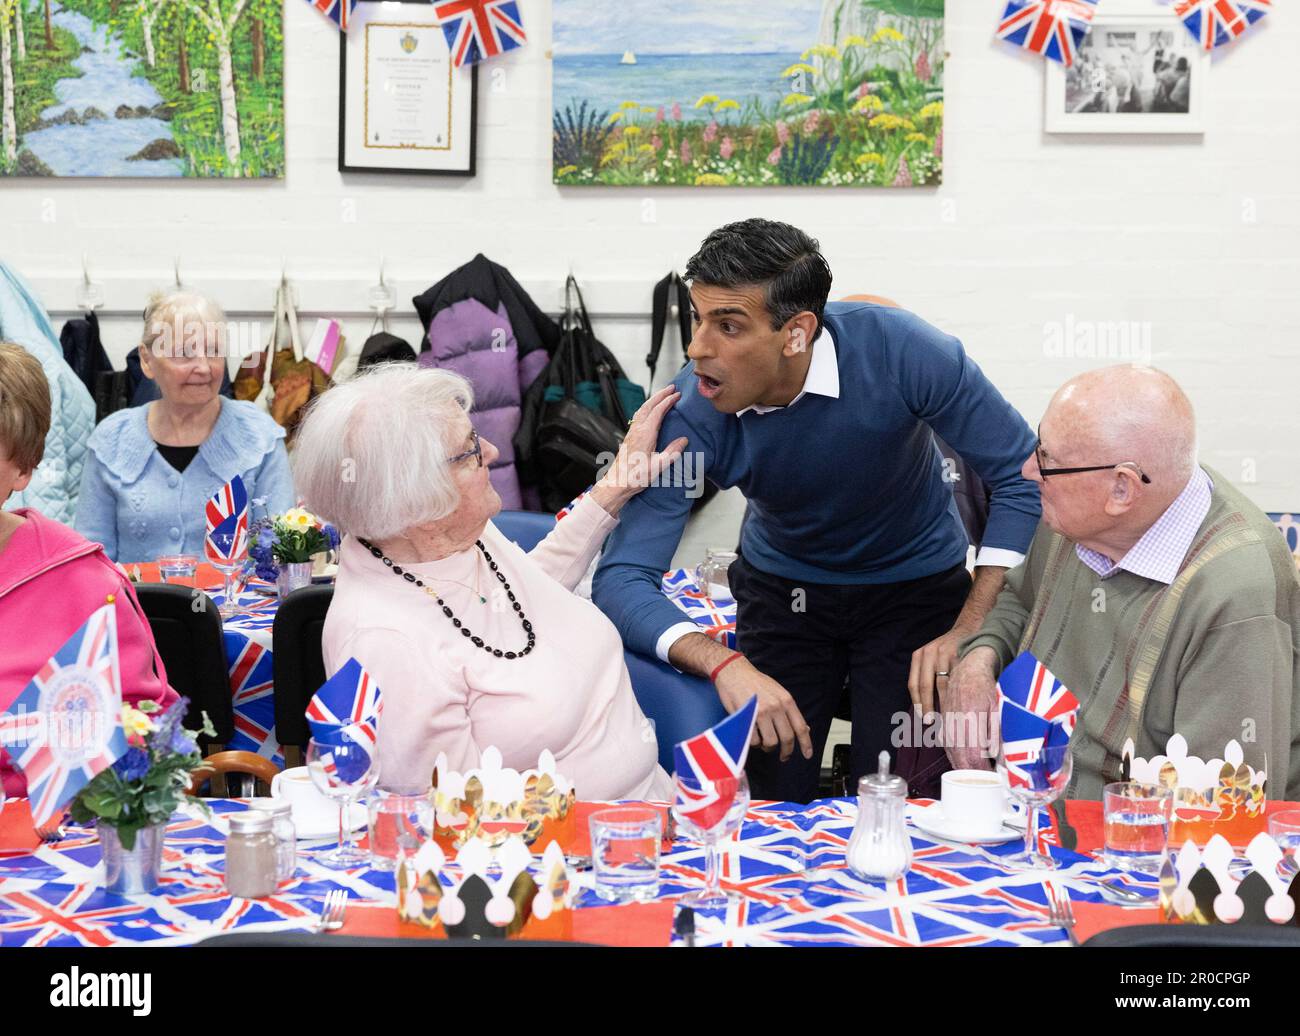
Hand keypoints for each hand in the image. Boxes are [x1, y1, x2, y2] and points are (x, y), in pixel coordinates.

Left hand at [597, 385, 687, 498]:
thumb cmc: (636, 477)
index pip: (658, 412)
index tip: (677, 395)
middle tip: (672, 387)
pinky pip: (638, 416)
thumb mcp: (658, 466)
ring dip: (653, 400)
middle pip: (648, 406)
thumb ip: (672, 452)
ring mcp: (632, 433)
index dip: (668, 401)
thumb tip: (683, 440)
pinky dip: (646, 408)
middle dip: (660, 394)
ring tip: (662, 394)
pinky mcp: (629, 437)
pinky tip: (649, 410)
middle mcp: (637, 430)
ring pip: (642, 410)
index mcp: (645, 434)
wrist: (617, 483)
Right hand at [714, 657, 813, 762]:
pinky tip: (753, 737)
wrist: (734, 671)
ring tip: (764, 743)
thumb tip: (804, 728)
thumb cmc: (755, 683)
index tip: (807, 754)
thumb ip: (789, 711)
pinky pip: (754, 740)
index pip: (800, 727)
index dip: (806, 744)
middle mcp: (776, 707)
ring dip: (768, 747)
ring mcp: (761, 712)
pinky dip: (754, 743)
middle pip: (787, 738)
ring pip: (771, 742)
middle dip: (786, 751)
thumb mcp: (778, 692)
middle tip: (783, 756)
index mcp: (787, 700)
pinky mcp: (746, 718)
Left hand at [907, 622, 976, 716]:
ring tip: (945, 717)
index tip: (921, 717)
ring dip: (943, 703)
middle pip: (925, 685)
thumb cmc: (949, 650)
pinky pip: (956, 679)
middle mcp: (928, 653)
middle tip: (929, 722)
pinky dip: (957, 693)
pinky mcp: (958, 655)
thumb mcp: (933, 657)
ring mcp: (943, 653)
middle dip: (927, 706)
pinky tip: (959, 703)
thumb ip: (928, 675)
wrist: (968, 629)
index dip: (917, 703)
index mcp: (919, 656)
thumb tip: (925, 706)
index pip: (914, 684)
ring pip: (941, 684)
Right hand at [939, 646, 998, 770]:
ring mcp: (947, 727)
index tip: (994, 781)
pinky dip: (956, 759)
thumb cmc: (985, 688)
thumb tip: (1002, 760)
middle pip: (961, 762)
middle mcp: (955, 728)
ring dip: (964, 770)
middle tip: (987, 784)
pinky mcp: (944, 725)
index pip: (975, 760)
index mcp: (970, 724)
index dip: (984, 775)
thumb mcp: (997, 711)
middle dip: (974, 777)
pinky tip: (964, 765)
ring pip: (953, 757)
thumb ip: (998, 736)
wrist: (967, 670)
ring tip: (977, 779)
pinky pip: (947, 748)